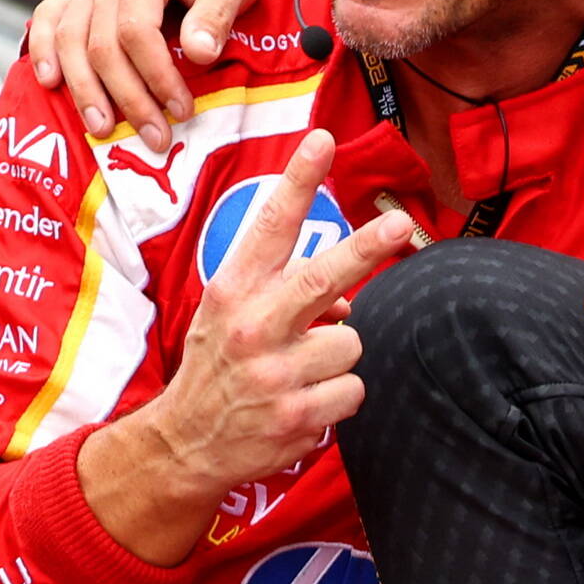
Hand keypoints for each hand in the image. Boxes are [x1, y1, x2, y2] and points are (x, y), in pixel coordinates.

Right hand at [28, 0, 276, 139]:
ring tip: (102, 130)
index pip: (136, 31)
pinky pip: (48, 18)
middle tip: (155, 139)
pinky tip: (49, 82)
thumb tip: (198, 55)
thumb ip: (218, 10)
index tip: (182, 110)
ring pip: (69, 41)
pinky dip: (41, 49)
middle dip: (126, 98)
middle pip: (101, 45)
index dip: (156, 76)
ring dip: (84, 90)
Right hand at [81, 130, 415, 559]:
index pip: (269, 227)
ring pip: (351, 341)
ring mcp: (274, 375)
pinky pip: (354, 388)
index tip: (322, 140)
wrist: (184, 444)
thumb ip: (283, 292)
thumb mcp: (230, 316)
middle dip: (364, 248)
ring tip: (300, 373)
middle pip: (321, 277)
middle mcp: (252, 327)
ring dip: (337, 357)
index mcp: (233, 292)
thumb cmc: (218, 366)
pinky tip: (304, 404)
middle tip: (399, 224)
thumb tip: (347, 298)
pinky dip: (338, 397)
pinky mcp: (297, 417)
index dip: (299, 180)